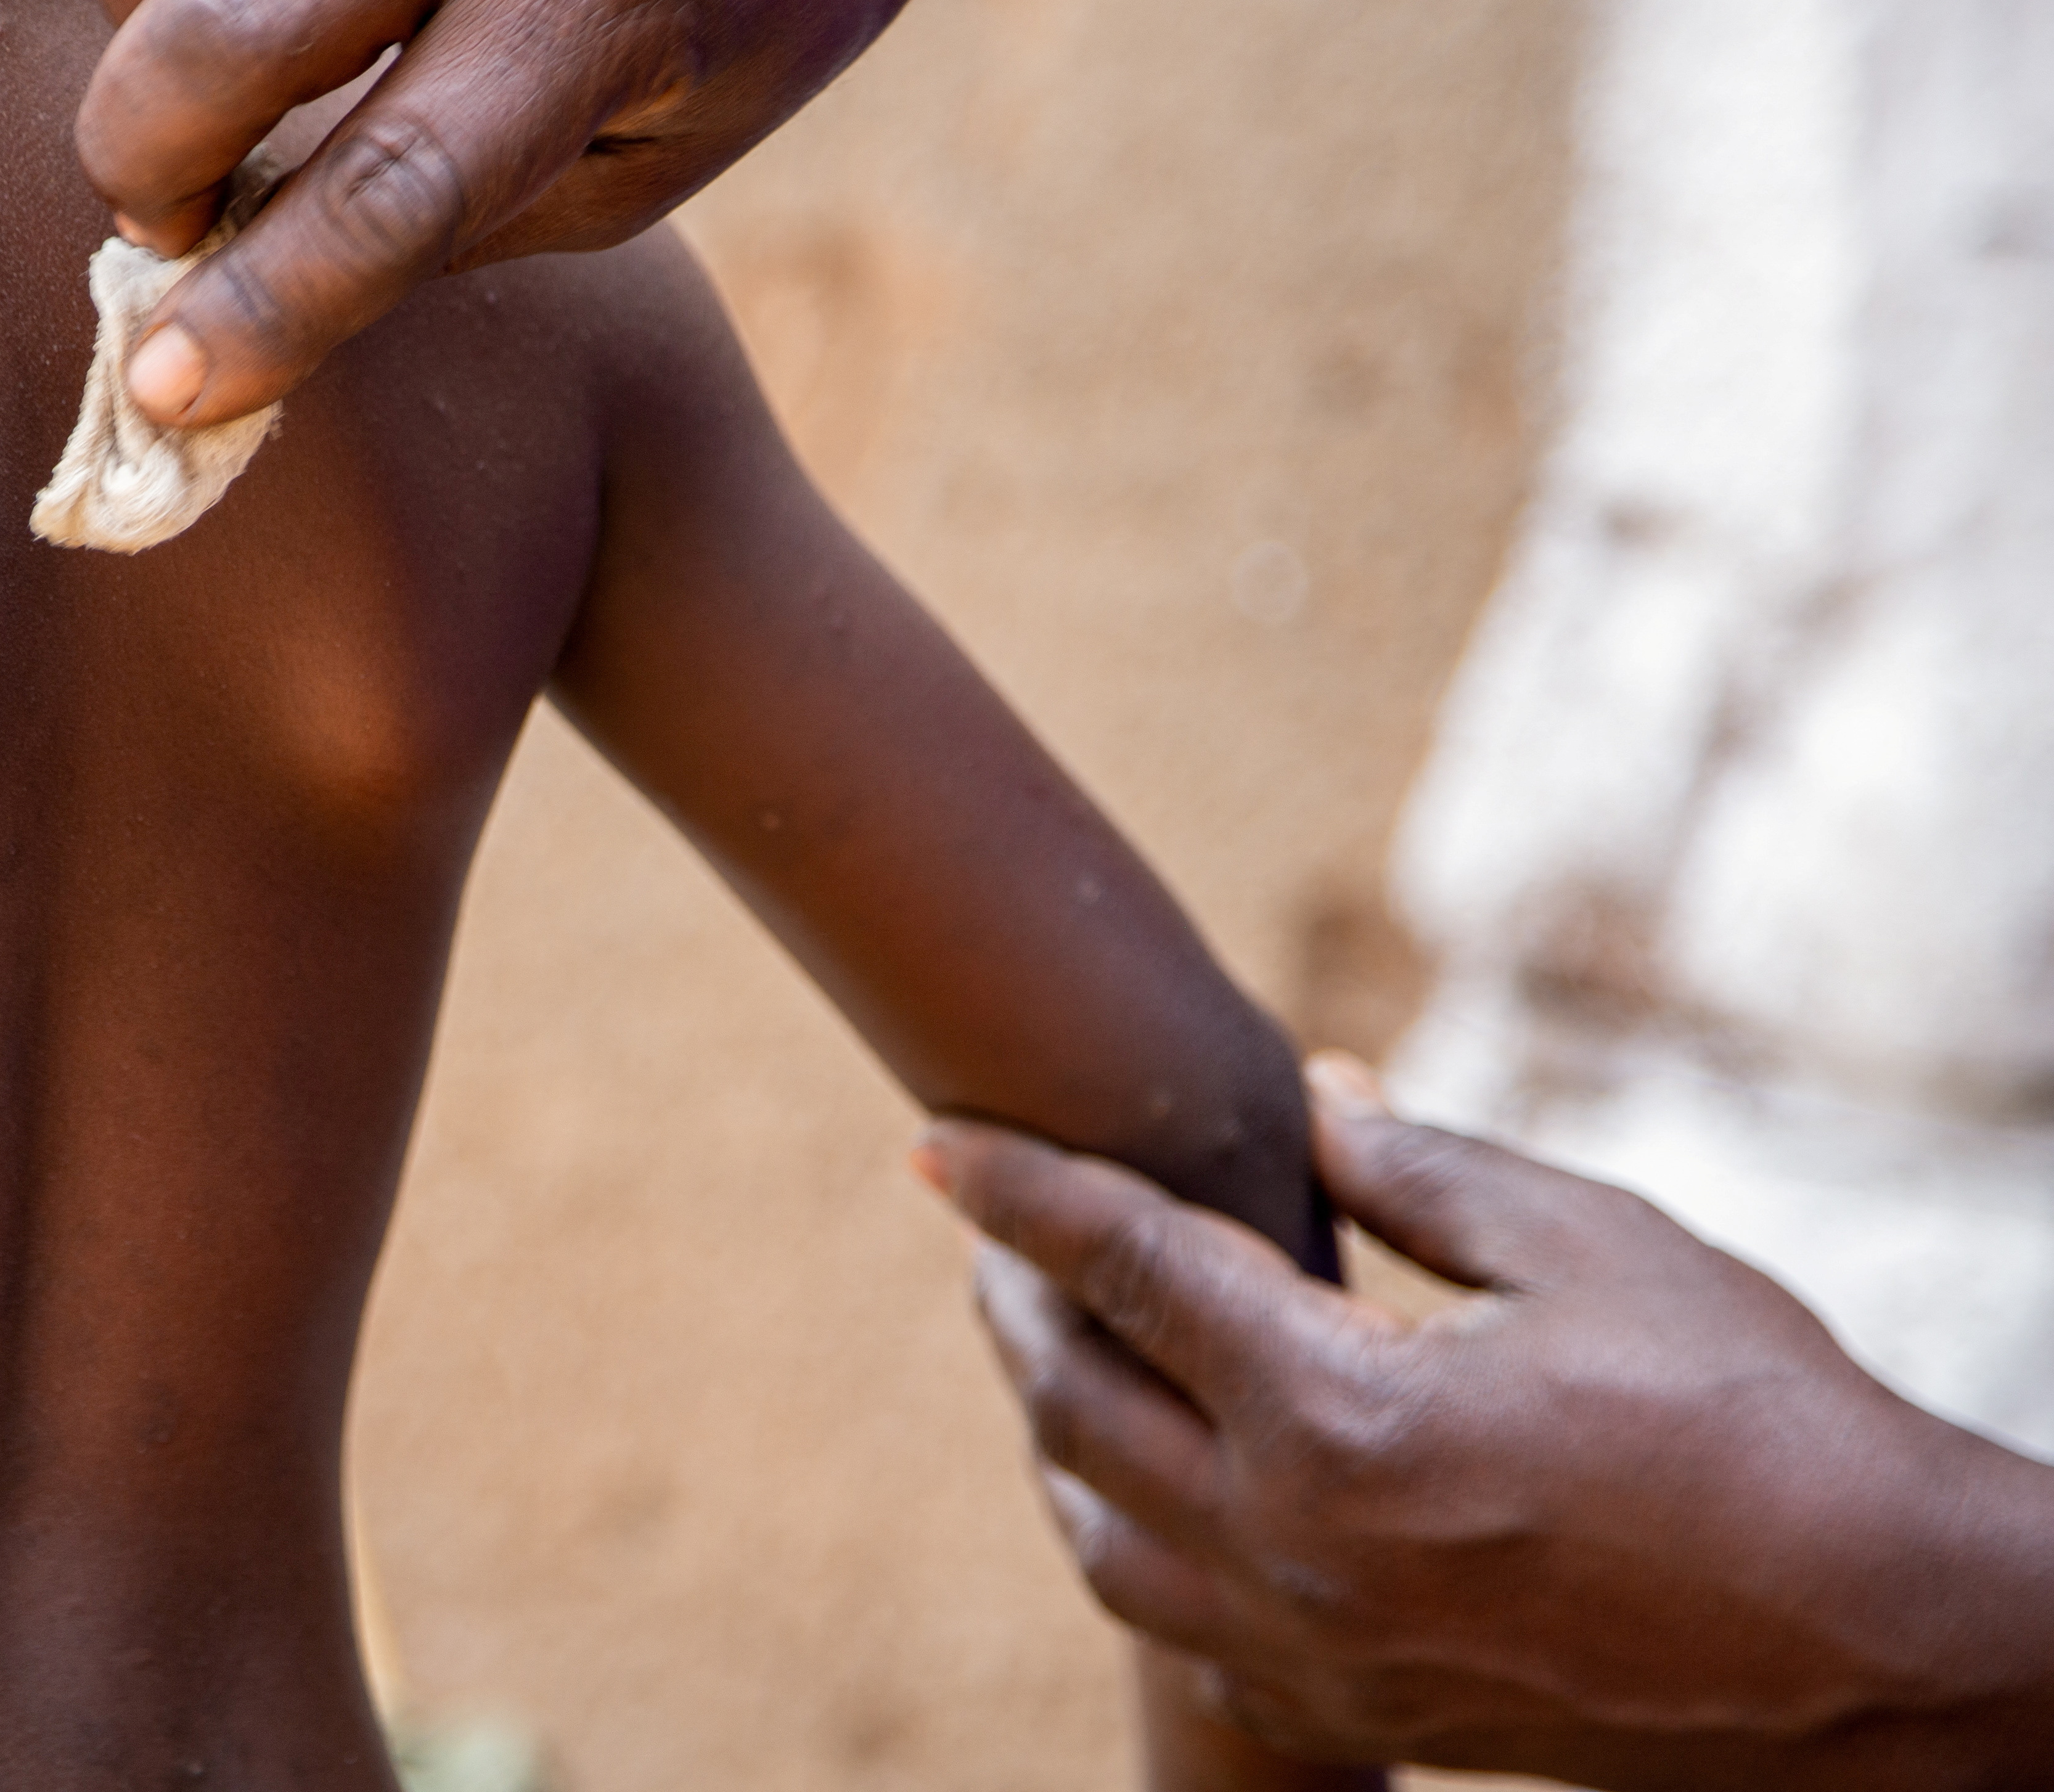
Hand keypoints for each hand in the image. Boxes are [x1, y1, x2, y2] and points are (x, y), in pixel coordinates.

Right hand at [78, 0, 1050, 427]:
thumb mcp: (653, 154)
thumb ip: (456, 224)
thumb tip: (239, 288)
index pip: (389, 190)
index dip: (258, 308)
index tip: (171, 386)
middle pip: (227, 27)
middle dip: (143, 158)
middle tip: (171, 205)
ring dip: (133, 10)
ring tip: (196, 61)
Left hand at [922, 1061, 2053, 1787]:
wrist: (1883, 1645)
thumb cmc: (1756, 1420)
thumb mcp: (1591, 1248)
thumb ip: (1421, 1174)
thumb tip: (1316, 1099)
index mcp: (1342, 1418)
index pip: (1123, 1271)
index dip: (1019, 1193)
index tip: (935, 1142)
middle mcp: (1300, 1552)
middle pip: (1075, 1412)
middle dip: (1016, 1307)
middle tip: (996, 1235)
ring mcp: (1324, 1654)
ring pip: (1104, 1543)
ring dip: (1058, 1436)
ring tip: (1063, 1348)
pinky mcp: (1368, 1720)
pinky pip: (1188, 1635)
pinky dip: (1141, 1548)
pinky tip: (1162, 1486)